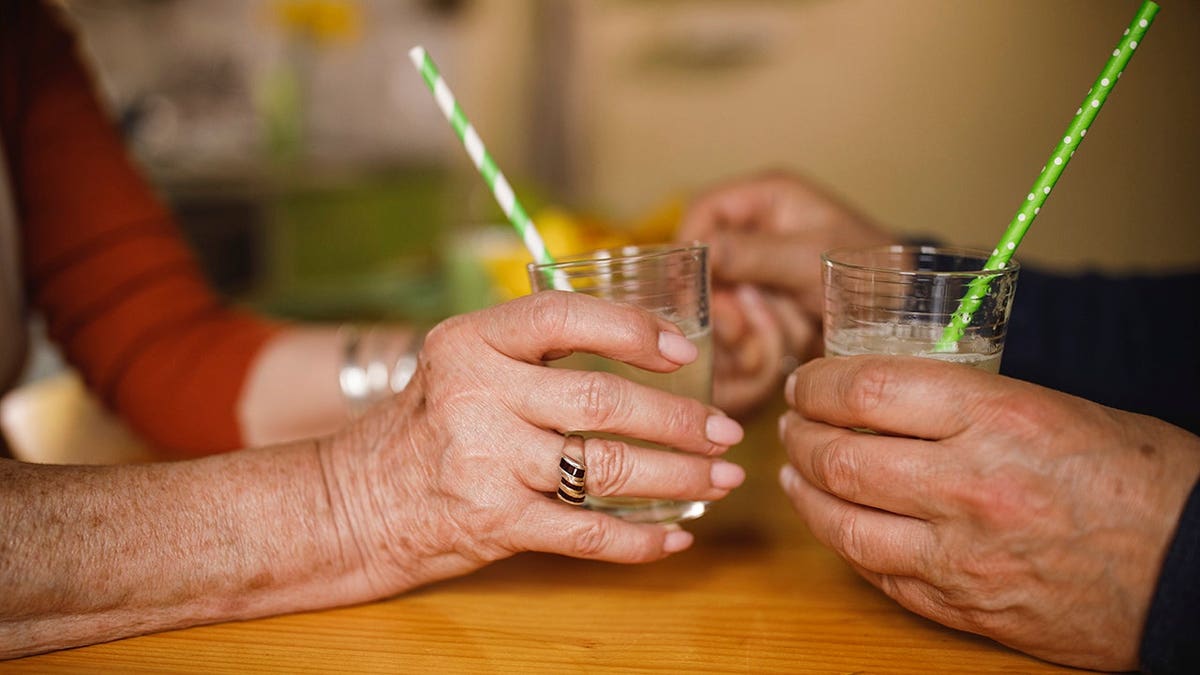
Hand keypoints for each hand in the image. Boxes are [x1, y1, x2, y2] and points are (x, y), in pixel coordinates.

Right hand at [323, 291, 745, 594]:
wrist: (356, 500)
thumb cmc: (429, 425)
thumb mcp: (463, 363)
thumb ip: (534, 349)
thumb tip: (646, 341)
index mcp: (471, 340)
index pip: (565, 318)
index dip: (634, 330)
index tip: (684, 351)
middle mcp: (476, 394)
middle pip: (602, 401)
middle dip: (680, 419)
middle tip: (725, 430)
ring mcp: (484, 460)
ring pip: (607, 467)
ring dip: (679, 476)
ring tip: (720, 478)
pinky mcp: (492, 521)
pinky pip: (585, 533)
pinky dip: (639, 540)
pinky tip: (674, 537)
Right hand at [678, 170, 895, 414]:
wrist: (906, 310)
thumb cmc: (871, 267)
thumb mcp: (809, 258)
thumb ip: (752, 253)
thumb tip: (700, 251)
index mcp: (766, 197)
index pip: (702, 211)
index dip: (690, 249)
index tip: (692, 290)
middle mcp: (756, 229)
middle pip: (705, 263)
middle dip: (722, 302)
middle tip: (739, 328)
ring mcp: (758, 270)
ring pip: (719, 300)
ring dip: (744, 325)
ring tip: (778, 336)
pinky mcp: (764, 303)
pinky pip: (738, 323)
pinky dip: (753, 342)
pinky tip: (776, 351)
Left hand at [778, 355, 1199, 670]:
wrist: (1194, 573)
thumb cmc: (1140, 478)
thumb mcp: (1053, 408)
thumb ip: (965, 402)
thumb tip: (887, 395)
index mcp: (997, 419)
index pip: (868, 391)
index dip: (820, 383)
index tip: (807, 382)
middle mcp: (969, 487)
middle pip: (840, 458)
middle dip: (799, 436)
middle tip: (790, 422)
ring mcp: (961, 556)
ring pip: (843, 524)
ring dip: (804, 493)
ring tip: (793, 472)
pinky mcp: (963, 607)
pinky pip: (876, 574)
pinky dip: (844, 544)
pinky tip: (834, 522)